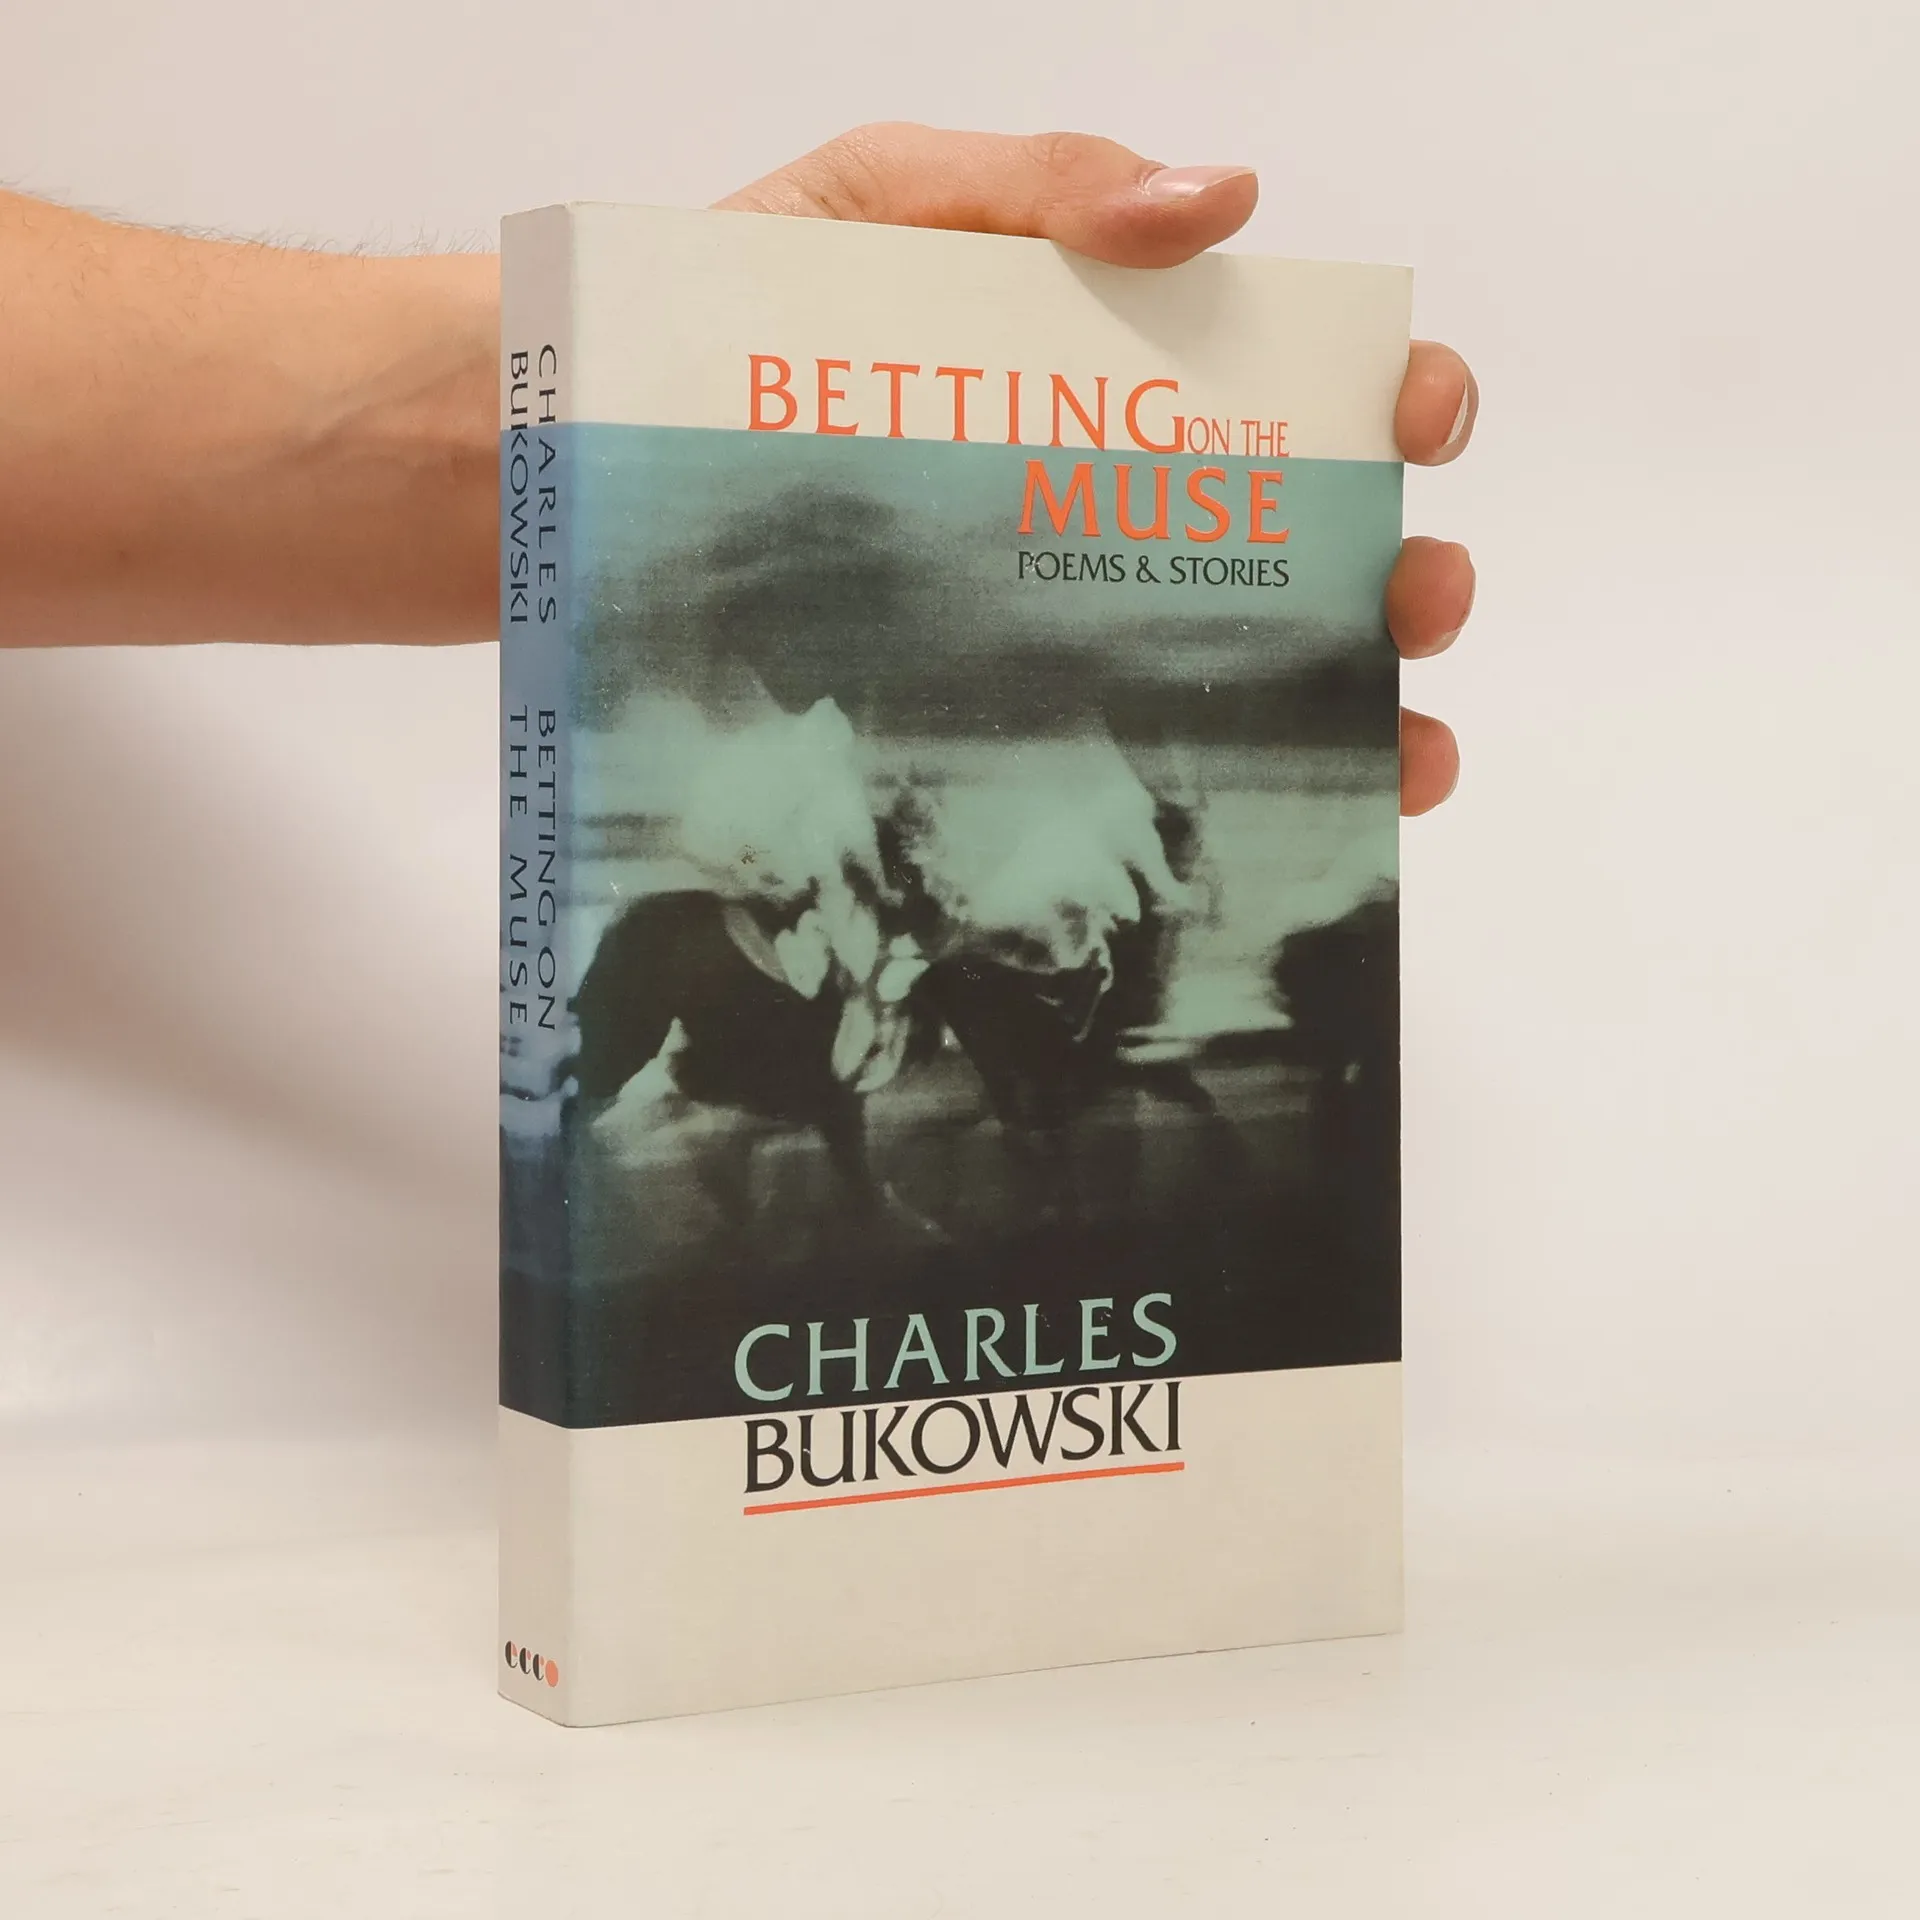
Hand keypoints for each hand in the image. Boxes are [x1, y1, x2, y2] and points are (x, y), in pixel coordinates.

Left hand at [719, 124, 1474, 816]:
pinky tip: (1292, 828)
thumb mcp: (881, 204)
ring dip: (1350, 709)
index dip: (1383, 394)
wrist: (579, 459)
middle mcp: (1103, 498)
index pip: (1287, 377)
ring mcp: (1050, 616)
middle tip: (1415, 598)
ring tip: (1399, 753)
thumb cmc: (731, 308)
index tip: (1417, 420)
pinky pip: (1124, 768)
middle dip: (1394, 570)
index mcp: (1107, 363)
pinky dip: (1228, 797)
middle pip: (1296, 542)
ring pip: (1241, 673)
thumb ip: (1039, 189)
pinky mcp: (985, 715)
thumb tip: (1227, 200)